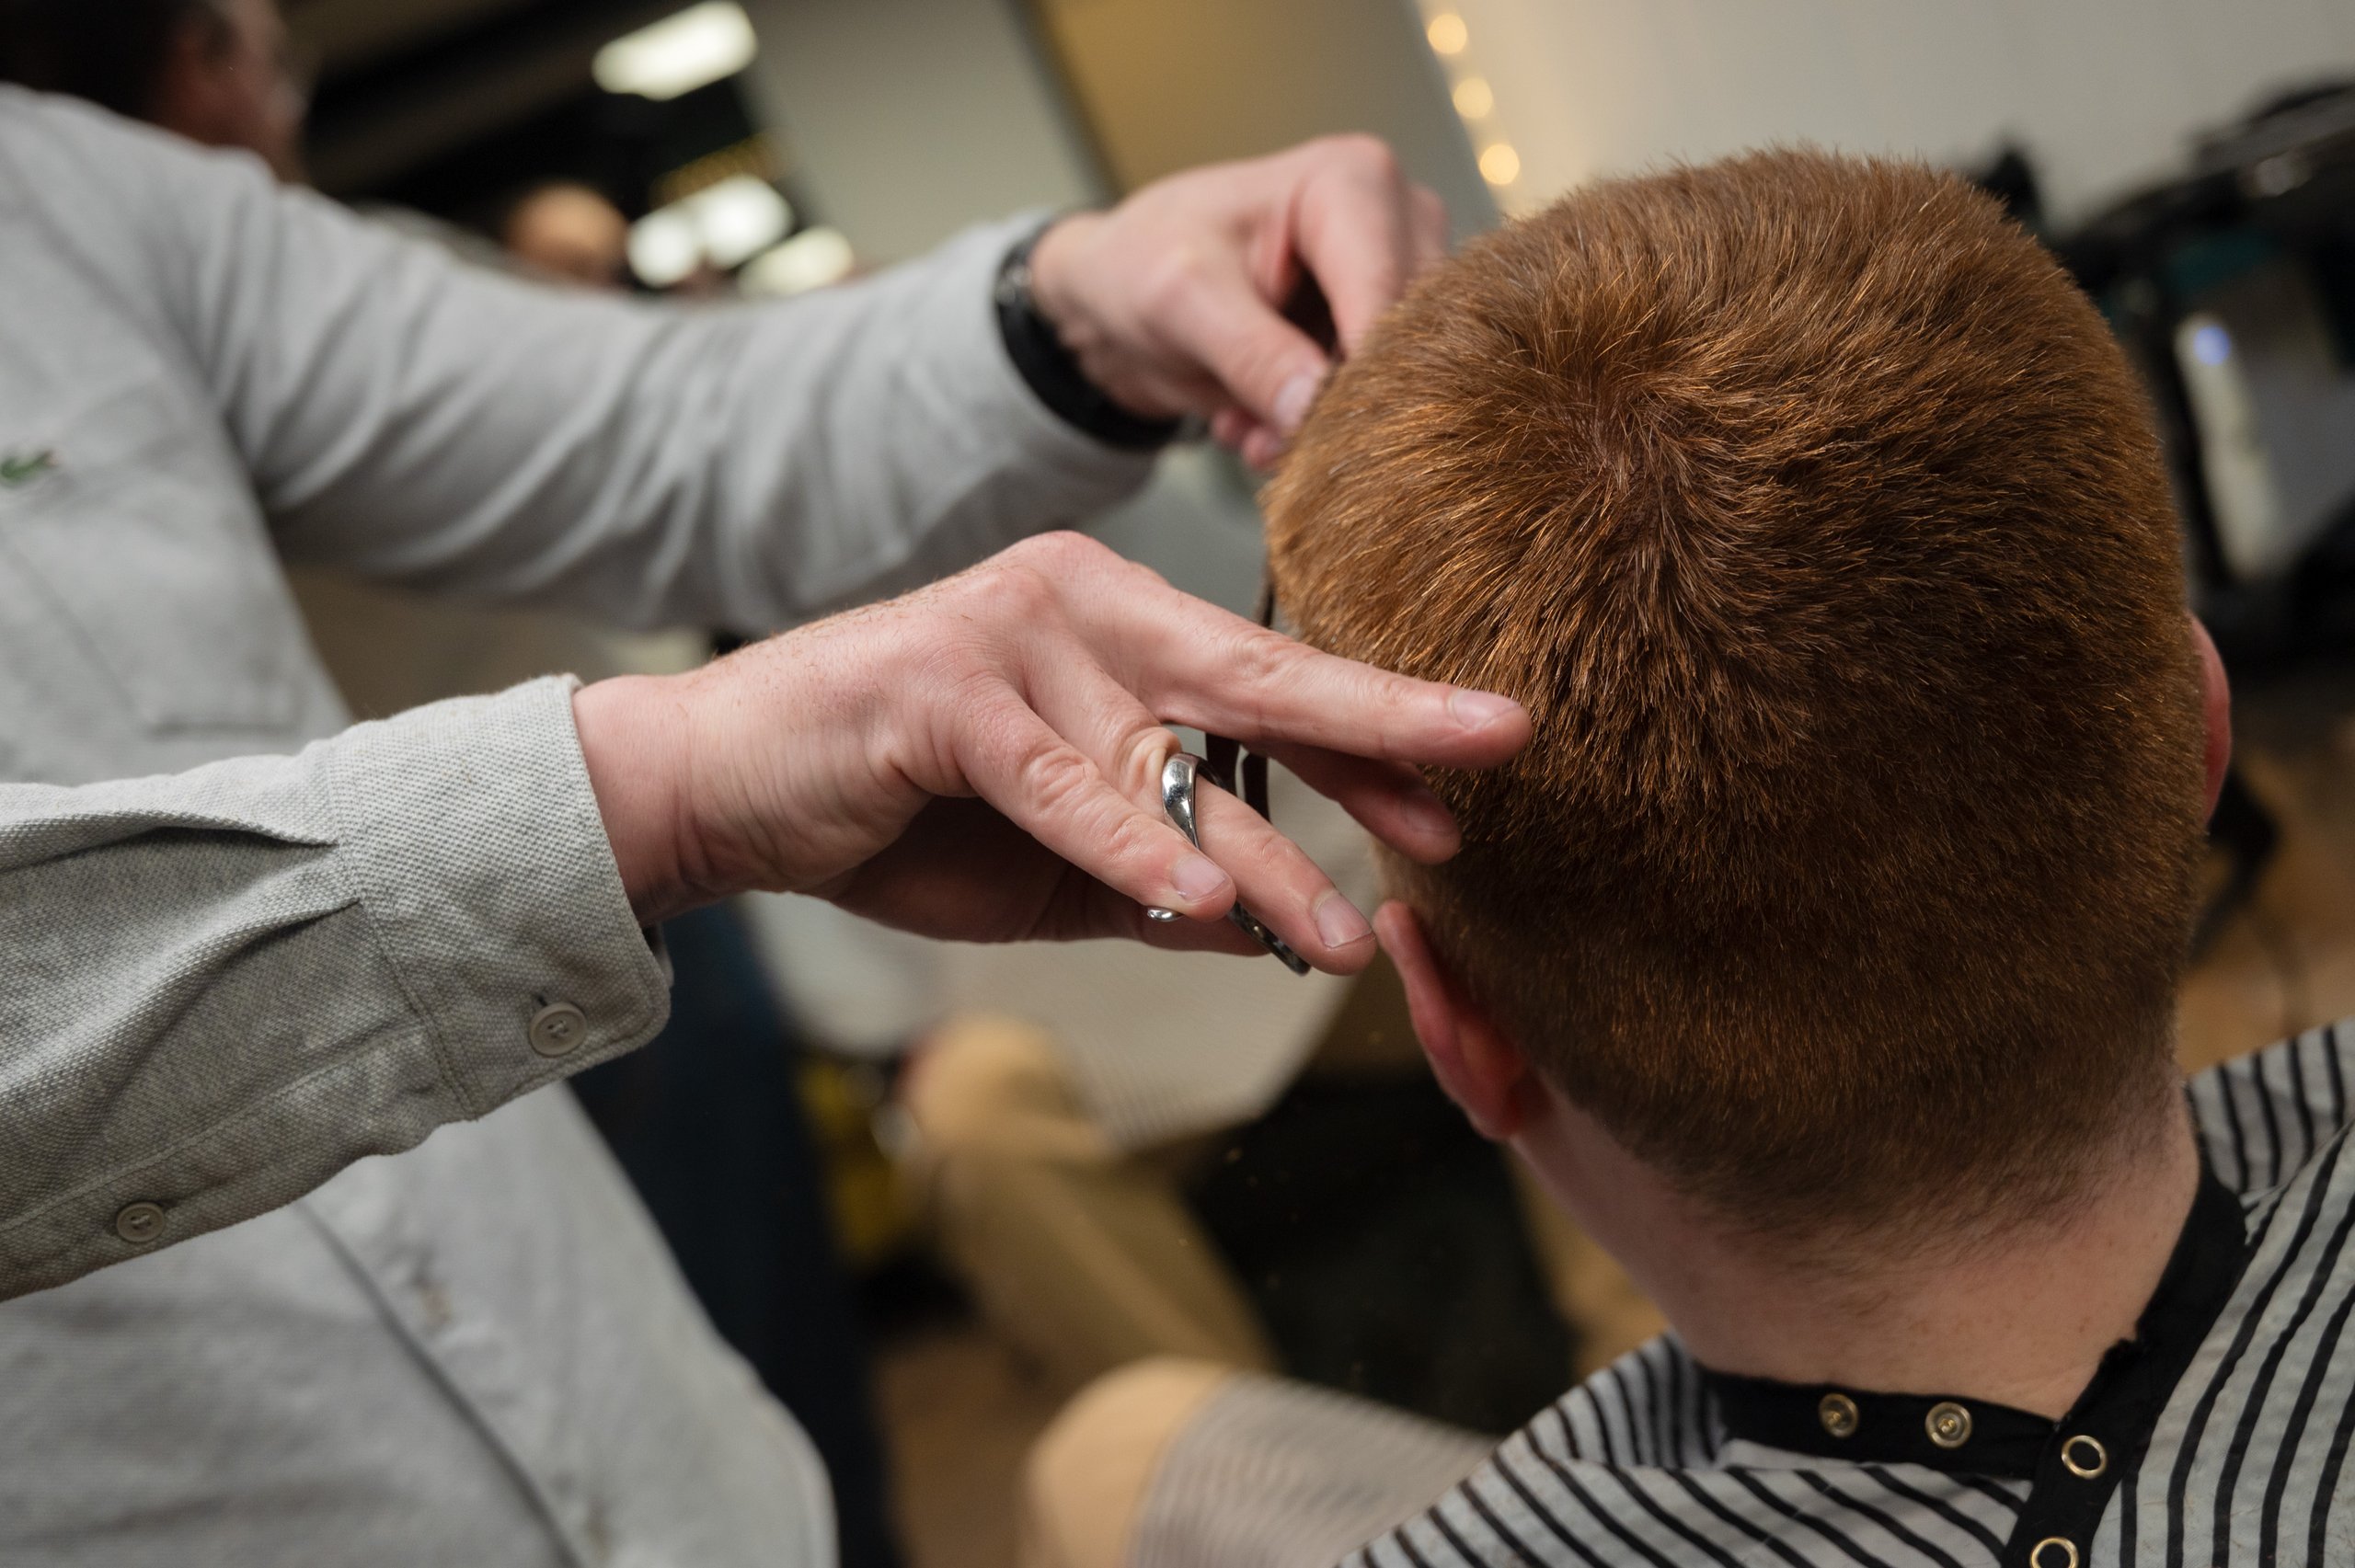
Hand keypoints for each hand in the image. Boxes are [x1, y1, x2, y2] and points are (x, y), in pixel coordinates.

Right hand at [574, 532, 1527, 972]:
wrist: (729, 782)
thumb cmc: (902, 808)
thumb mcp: (1061, 864)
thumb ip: (1164, 880)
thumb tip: (1277, 928)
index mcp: (1121, 626)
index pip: (1272, 684)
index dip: (1374, 736)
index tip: (1478, 783)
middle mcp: (1083, 604)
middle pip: (1256, 672)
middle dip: (1382, 720)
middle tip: (1498, 748)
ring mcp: (1013, 635)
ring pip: (1165, 756)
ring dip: (1261, 853)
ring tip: (1347, 932)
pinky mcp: (943, 690)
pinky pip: (1057, 781)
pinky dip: (1126, 843)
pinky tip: (1203, 899)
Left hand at [1029, 136, 1448, 467]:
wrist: (1118, 293)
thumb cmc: (1142, 263)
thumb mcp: (1181, 304)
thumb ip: (1252, 354)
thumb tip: (1314, 410)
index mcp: (1353, 181)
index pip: (1388, 291)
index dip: (1359, 374)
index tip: (1315, 436)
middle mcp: (1396, 221)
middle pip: (1409, 339)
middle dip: (1336, 407)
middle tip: (1260, 442)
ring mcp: (1395, 278)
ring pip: (1398, 380)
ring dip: (1319, 426)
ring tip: (1244, 428)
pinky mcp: (1379, 333)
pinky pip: (1375, 399)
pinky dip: (1312, 427)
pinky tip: (1254, 421)